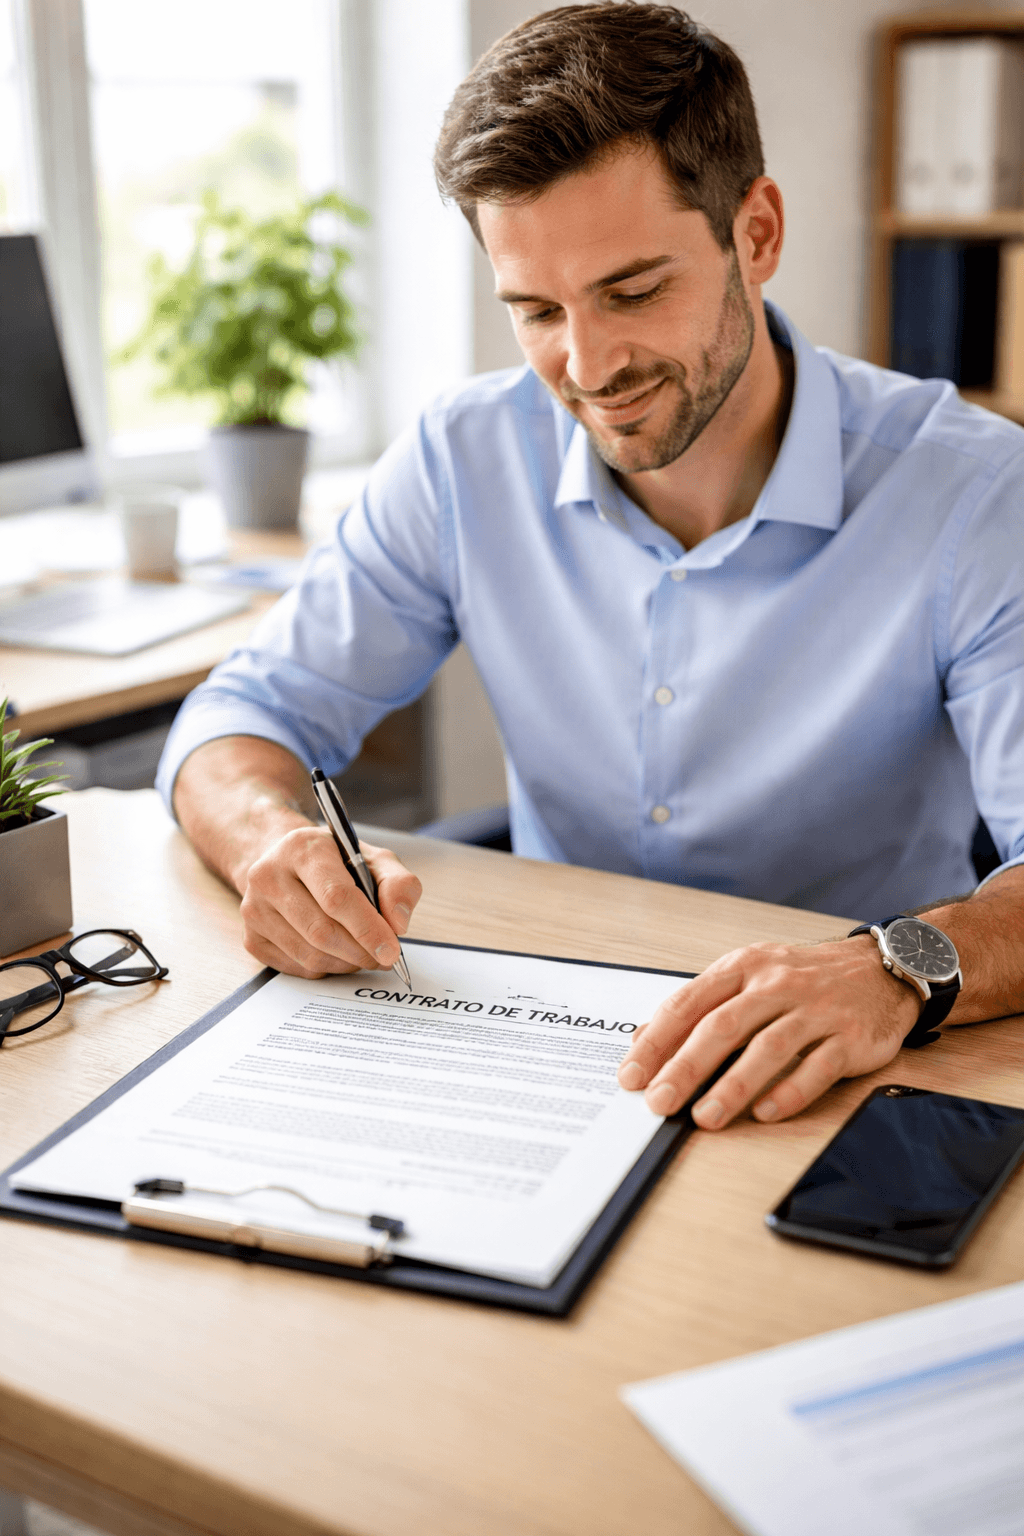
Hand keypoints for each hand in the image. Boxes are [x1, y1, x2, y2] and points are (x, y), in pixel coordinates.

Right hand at [239, 824, 421, 977]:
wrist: (286, 863)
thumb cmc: (334, 862)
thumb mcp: (374, 860)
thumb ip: (398, 884)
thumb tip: (398, 924)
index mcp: (302, 848)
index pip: (336, 896)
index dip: (367, 928)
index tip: (391, 950)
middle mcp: (269, 875)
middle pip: (322, 931)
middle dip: (361, 952)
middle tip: (383, 957)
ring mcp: (254, 909)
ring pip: (309, 955)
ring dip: (346, 963)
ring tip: (364, 953)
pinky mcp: (251, 938)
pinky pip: (297, 968)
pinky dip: (326, 968)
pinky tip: (338, 953)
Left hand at [616, 937, 920, 1127]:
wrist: (882, 967)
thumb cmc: (804, 978)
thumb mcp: (748, 976)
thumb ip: (701, 1005)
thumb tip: (644, 1040)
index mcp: (744, 967)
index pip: (689, 1003)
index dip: (657, 1041)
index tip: (632, 1075)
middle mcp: (777, 984)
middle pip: (723, 1027)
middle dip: (686, 1067)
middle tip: (659, 1102)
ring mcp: (816, 1009)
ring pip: (768, 1048)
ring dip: (733, 1086)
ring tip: (705, 1117)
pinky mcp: (850, 1036)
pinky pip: (817, 1067)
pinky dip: (790, 1091)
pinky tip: (765, 1113)